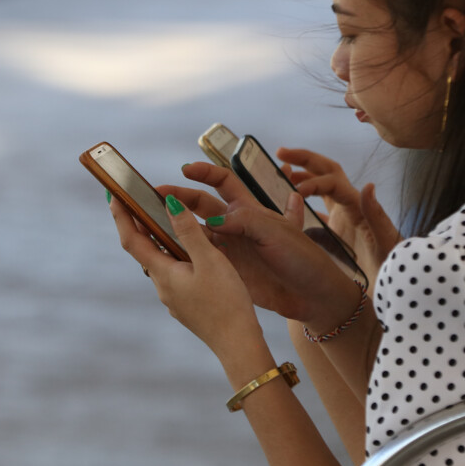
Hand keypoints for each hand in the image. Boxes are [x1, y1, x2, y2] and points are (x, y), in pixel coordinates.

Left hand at [110, 191, 263, 356]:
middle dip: (140, 225)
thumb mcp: (210, 260)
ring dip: (160, 242)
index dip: (121, 216)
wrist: (238, 343)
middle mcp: (162, 287)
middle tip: (139, 201)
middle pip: (144, 251)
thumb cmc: (226, 302)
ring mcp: (173, 298)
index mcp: (163, 274)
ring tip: (167, 221)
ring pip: (161, 263)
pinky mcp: (185, 305)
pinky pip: (174, 275)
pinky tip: (193, 254)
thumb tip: (169, 204)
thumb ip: (189, 232)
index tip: (113, 195)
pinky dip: (176, 258)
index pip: (132, 240)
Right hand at [162, 163, 365, 331]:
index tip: (185, 169)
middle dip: (179, 198)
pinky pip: (199, 259)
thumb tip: (212, 222)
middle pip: (201, 205)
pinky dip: (182, 254)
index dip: (204, 173)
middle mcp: (236, 226)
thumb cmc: (301, 258)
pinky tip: (164, 252)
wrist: (313, 296)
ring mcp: (229, 249)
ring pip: (194, 232)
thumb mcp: (276, 232)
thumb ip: (244, 221)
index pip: (223, 181)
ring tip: (152, 224)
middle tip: (157, 197)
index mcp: (250, 209)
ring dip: (175, 226)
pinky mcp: (226, 271)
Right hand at [277, 147, 399, 287]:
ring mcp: (342, 219)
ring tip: (281, 173)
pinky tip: (286, 208)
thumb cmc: (391, 268)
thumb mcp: (386, 242)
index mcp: (357, 207)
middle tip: (281, 152)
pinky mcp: (336, 234)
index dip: (312, 181)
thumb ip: (376, 215)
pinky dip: (302, 204)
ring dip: (302, 176)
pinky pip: (317, 211)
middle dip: (304, 159)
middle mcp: (349, 207)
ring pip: (320, 188)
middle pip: (325, 172)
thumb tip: (367, 186)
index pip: (332, 182)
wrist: (393, 289)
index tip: (295, 190)